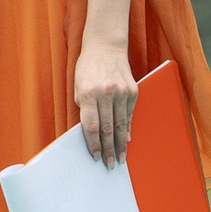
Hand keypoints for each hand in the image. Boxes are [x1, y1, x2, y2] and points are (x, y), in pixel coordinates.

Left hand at [74, 39, 136, 167]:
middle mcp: (106, 93)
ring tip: (120, 158)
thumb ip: (84, 109)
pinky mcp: (133, 91)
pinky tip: (127, 140)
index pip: (91, 125)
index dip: (93, 144)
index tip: (96, 157)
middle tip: (110, 165)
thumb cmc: (87, 68)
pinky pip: (129, 115)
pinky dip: (128, 129)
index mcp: (88, 93)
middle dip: (109, 149)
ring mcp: (122, 92)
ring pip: (121, 124)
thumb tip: (93, 132)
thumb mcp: (77, 86)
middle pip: (108, 128)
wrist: (105, 46)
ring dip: (121, 144)